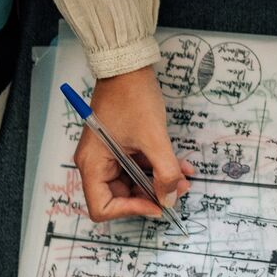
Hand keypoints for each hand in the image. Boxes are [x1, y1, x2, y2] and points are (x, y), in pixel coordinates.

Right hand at [74, 67, 190, 222]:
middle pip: (119, 196)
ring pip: (133, 181)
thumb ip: (164, 172)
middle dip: (151, 196)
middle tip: (178, 191)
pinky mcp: (120, 144)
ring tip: (184, 178)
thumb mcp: (153, 138)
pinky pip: (138, 165)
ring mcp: (108, 153)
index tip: (158, 204)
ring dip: (158, 182)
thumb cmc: (132, 97)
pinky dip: (157, 167)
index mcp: (92, 164)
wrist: (129, 66)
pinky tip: (179, 166)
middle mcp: (95, 162)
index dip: (131, 210)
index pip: (103, 207)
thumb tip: (170, 198)